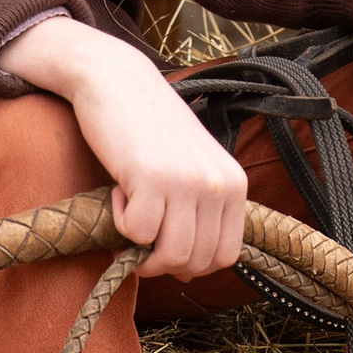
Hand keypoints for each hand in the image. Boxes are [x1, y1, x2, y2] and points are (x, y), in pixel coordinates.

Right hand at [0, 15, 247, 279]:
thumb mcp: (193, 166)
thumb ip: (201, 212)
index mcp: (234, 182)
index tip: (163, 243)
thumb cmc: (150, 126)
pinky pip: (137, 234)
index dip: (191, 263)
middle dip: (162, 260)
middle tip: (139, 228)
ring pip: (171, 255)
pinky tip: (118, 190)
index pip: (225, 255)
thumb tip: (187, 273)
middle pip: (196, 262)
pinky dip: (120, 222)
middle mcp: (218, 184)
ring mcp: (187, 181)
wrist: (117, 79)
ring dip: (141, 246)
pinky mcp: (152, 179)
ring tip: (130, 208)